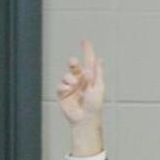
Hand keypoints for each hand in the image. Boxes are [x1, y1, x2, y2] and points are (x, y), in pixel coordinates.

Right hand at [56, 40, 104, 156]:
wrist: (85, 119)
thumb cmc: (95, 105)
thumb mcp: (99, 88)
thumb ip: (97, 74)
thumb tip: (99, 60)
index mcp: (90, 78)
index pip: (88, 61)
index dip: (87, 51)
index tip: (85, 41)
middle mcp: (80, 80)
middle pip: (74, 66)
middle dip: (72, 62)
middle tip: (73, 61)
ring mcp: (71, 87)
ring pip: (66, 75)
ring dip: (69, 79)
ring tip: (74, 86)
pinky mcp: (63, 94)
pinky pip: (60, 86)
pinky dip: (64, 87)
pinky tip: (68, 91)